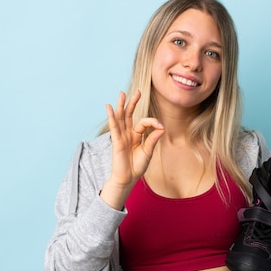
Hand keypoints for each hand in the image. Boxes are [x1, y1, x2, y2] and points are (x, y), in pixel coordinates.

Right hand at [100, 91, 164, 208]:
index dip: (152, 122)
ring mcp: (121, 137)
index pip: (143, 123)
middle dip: (133, 103)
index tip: (161, 126)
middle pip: (129, 116)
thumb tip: (161, 128)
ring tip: (122, 94)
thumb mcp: (148, 152)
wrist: (128, 178)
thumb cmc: (137, 167)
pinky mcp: (116, 141)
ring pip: (121, 118)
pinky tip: (109, 108)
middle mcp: (128, 134)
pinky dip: (112, 117)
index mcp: (136, 136)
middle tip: (137, 92)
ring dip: (121, 106)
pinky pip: (114, 127)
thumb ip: (153, 140)